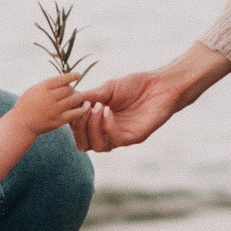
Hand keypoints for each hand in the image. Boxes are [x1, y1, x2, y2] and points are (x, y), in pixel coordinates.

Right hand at [9, 72, 90, 134]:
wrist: (21, 124)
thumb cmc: (27, 105)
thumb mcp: (34, 90)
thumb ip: (48, 85)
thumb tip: (65, 80)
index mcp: (43, 88)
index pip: (62, 79)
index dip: (72, 76)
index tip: (78, 75)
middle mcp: (49, 97)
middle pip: (69, 89)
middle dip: (73, 90)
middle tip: (74, 92)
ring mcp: (54, 110)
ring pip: (74, 100)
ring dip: (80, 98)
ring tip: (82, 98)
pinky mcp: (57, 121)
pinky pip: (74, 114)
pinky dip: (81, 110)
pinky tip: (85, 108)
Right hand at [72, 43, 230, 152]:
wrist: (161, 84)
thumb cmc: (135, 85)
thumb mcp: (107, 88)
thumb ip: (90, 97)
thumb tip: (69, 101)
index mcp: (99, 122)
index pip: (78, 133)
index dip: (72, 123)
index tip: (73, 104)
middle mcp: (108, 132)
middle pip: (84, 145)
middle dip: (79, 128)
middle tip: (84, 109)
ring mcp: (121, 136)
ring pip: (98, 146)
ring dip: (93, 127)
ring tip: (97, 108)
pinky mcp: (134, 137)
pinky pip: (115, 140)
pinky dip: (107, 126)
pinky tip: (108, 111)